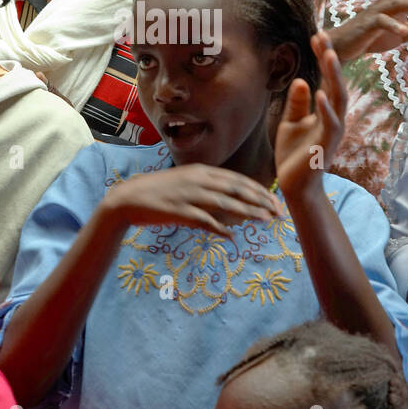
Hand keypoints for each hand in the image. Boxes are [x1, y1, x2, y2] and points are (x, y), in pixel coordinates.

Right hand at [100, 163, 279, 237]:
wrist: (128, 198)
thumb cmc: (159, 192)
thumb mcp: (186, 182)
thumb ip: (208, 188)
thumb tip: (232, 200)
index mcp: (202, 172)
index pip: (238, 180)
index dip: (259, 191)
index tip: (275, 202)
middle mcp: (199, 180)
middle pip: (238, 189)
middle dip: (261, 201)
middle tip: (279, 213)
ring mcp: (189, 195)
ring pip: (227, 203)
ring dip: (249, 212)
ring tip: (266, 221)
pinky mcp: (179, 211)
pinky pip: (204, 220)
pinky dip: (220, 229)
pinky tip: (232, 237)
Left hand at [275, 31, 345, 196]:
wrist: (295, 186)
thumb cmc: (294, 155)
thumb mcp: (290, 123)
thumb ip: (297, 103)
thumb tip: (302, 81)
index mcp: (325, 110)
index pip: (326, 78)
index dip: (323, 57)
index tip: (317, 34)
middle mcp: (333, 117)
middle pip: (335, 82)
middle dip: (330, 58)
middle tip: (323, 34)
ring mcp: (332, 130)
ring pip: (338, 98)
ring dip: (333, 76)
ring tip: (328, 54)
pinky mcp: (326, 145)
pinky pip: (330, 124)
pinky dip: (326, 108)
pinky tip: (320, 92)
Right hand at [326, 0, 407, 60]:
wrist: (343, 43)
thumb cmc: (372, 37)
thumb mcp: (401, 34)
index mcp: (401, 2)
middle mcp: (391, 1)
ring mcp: (378, 10)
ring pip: (400, 3)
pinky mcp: (368, 22)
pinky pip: (382, 21)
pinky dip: (393, 25)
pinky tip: (404, 31)